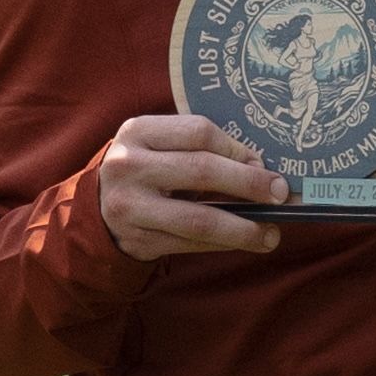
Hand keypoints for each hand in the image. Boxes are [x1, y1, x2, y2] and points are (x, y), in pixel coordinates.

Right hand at [98, 112, 285, 259]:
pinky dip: (225, 244)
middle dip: (249, 184)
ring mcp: (130, 206)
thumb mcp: (158, 147)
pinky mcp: (138, 240)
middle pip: (202, 171)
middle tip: (280, 194)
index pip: (199, 132)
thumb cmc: (143, 171)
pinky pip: (192, 244)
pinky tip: (246, 241)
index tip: (263, 164)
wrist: (95, 209)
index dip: (238, 149)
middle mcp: (129, 166)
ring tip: (270, 233)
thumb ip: (199, 150)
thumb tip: (262, 169)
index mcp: (137, 131)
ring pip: (199, 219)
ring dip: (243, 228)